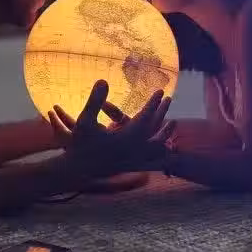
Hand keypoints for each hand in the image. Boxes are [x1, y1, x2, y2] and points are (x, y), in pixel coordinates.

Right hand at [48, 80, 175, 173]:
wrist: (78, 170)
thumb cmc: (80, 144)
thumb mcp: (84, 120)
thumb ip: (95, 101)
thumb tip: (103, 80)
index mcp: (125, 138)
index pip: (144, 117)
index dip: (153, 103)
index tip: (160, 91)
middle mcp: (133, 149)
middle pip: (154, 129)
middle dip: (161, 112)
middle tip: (168, 99)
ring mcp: (134, 159)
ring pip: (156, 146)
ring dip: (165, 133)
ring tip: (173, 123)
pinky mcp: (131, 165)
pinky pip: (152, 158)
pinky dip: (160, 152)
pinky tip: (165, 147)